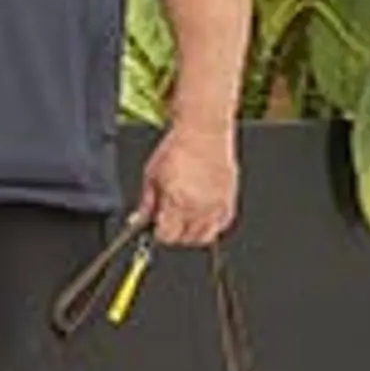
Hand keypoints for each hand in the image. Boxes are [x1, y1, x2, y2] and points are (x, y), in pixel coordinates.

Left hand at [141, 122, 239, 248]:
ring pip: (205, 237)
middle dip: (174, 233)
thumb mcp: (151, 175)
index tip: (156, 225)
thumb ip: (145, 202)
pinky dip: (211, 225)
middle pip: (185, 239)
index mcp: (178, 202)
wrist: (204, 131)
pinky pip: (221, 226)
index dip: (158, 233)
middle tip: (168, 220)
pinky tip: (201, 214)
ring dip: (192, 232)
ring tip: (184, 218)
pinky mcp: (230, 200)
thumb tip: (139, 220)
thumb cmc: (178, 147)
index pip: (167, 236)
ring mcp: (218, 206)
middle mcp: (200, 208)